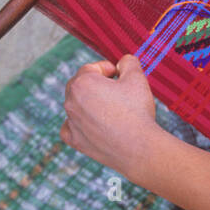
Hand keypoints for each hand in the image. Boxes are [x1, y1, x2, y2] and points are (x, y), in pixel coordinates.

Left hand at [60, 55, 158, 178]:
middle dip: (96, 85)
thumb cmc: (137, 111)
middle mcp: (71, 102)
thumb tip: (123, 61)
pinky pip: (70, 127)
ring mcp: (71, 122)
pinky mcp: (75, 140)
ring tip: (111, 109)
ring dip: (89, 103)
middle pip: (80, 85)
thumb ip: (128, 62)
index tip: (120, 76)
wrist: (139, 148)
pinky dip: (78, 124)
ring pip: (76, 106)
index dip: (108, 69)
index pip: (92, 68)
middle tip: (115, 91)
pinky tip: (91, 124)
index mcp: (82, 83)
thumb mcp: (137, 77)